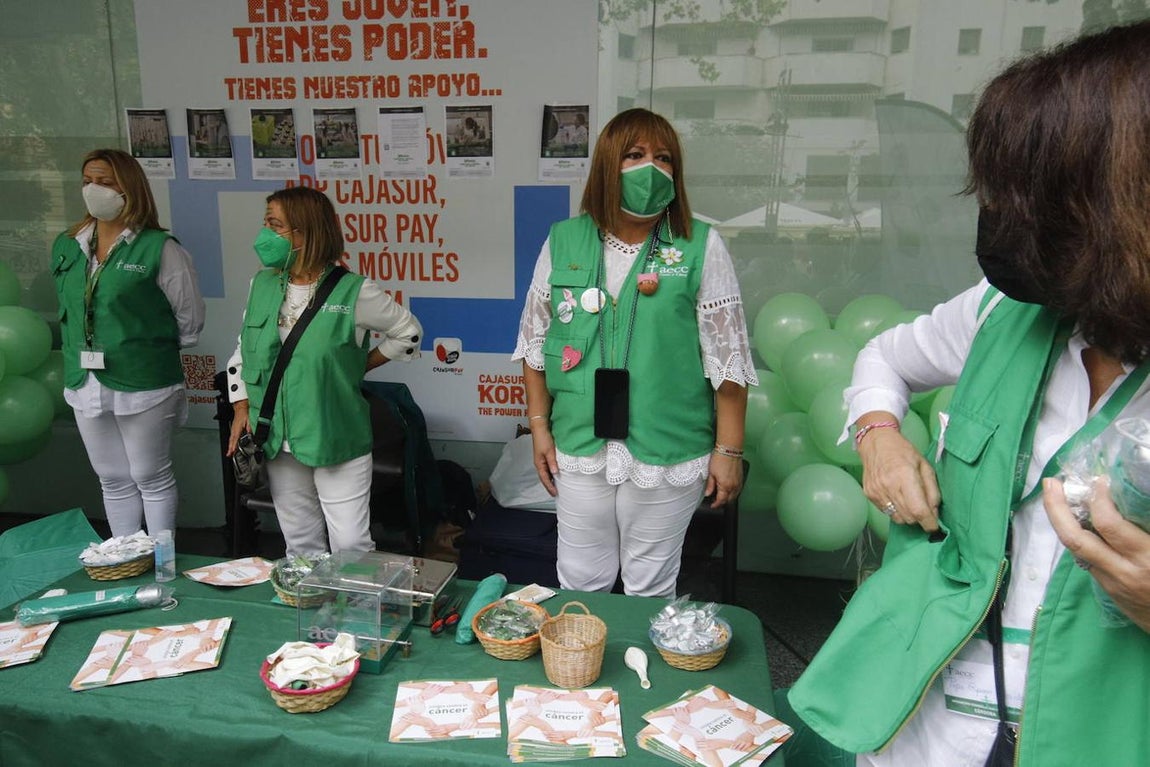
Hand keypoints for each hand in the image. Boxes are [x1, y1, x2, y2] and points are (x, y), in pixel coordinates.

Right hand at [226, 401, 250, 456]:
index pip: (234, 439)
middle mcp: (234, 430)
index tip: (231, 452)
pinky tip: (232, 445)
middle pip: (231, 441)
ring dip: (230, 446)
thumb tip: (251, 434)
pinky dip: (232, 442)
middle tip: (229, 455)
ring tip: (230, 452)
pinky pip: (232, 437)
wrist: (241, 408)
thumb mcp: (249, 420)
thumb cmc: (244, 413)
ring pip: (231, 439)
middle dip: (230, 448)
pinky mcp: (234, 428)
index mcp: (237, 428)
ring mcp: (233, 429)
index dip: (233, 446)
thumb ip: (250, 428)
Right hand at [529, 422, 558, 496]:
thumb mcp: (549, 451)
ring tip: (556, 486)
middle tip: (556, 493)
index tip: (555, 493)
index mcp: (539, 464)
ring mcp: (541, 460)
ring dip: (550, 480)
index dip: (549, 487)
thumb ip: (552, 462)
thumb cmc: (543, 438)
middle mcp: (539, 463)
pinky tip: (556, 474)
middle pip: (544, 478)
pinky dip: (552, 473)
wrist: (540, 428)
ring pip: (546, 473)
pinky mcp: (545, 456)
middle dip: (549, 486)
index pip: (544, 479)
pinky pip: (548, 468)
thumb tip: (555, 473)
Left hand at [705, 452, 743, 508]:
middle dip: (722, 502)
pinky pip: (738, 490)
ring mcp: (739, 482)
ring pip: (735, 495)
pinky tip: (729, 490)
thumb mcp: (711, 473)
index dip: (716, 504)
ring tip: (722, 496)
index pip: (721, 500)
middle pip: (729, 500)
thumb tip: (708, 493)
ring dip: (729, 498)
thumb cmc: (720, 459)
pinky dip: (733, 492)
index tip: (712, 505)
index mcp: (725, 486)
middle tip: (716, 501)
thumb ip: (710, 485)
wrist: (729, 449)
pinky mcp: (741, 478)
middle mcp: (734, 486)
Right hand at [857, 422, 940, 532]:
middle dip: (919, 518)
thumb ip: (932, 491)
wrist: (876, 442)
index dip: (929, 522)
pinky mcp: (870, 495)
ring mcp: (877, 492)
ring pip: (898, 518)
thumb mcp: (925, 466)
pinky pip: (887, 513)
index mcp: (905, 476)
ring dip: (908, 516)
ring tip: (910, 502)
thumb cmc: (903, 451)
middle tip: (923, 508)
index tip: (934, 526)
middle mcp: (889, 486)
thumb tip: (934, 513)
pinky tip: (897, 497)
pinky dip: (896, 510)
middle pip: (909, 517)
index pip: (918, 510)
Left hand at [1043, 477, 1149, 632]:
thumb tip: (1137, 500)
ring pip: (1074, 549)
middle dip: (1056, 508)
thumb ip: (1147, 526)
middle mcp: (1122, 572)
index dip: (1099, 499)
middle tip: (1051, 482)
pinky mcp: (1108, 591)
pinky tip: (1075, 520)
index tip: (1099, 480)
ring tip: (1055, 495)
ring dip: (1060, 521)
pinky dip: (1077, 536)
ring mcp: (1111, 583)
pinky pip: (1085, 559)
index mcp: (1146, 559)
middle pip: (1075, 538)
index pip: (1109, 525)